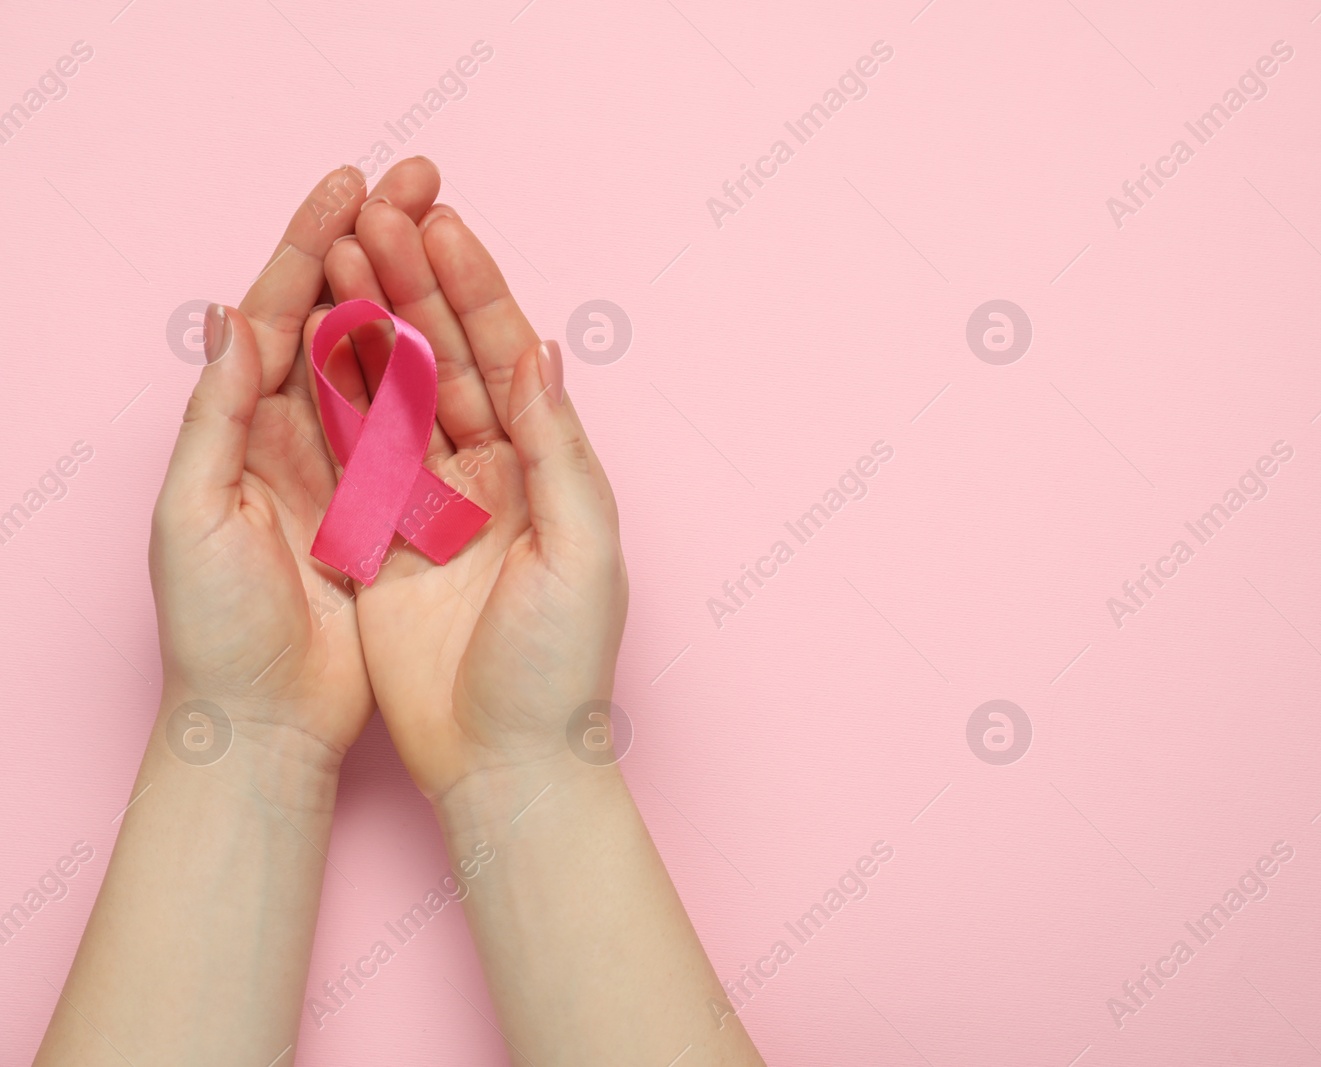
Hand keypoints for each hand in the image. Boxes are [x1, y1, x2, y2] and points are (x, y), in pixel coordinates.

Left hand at [150, 161, 441, 754]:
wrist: (264, 722)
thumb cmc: (214, 628)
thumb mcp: (191, 518)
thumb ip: (215, 416)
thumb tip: (232, 317)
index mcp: (239, 424)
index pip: (278, 308)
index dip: (316, 241)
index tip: (357, 185)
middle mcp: (294, 433)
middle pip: (342, 314)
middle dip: (380, 243)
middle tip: (422, 176)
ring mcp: (351, 467)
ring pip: (390, 359)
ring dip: (418, 292)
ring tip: (448, 229)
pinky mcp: (396, 509)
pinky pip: (426, 425)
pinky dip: (447, 374)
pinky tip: (476, 335)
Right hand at [312, 192, 627, 797]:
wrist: (502, 762)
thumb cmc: (558, 666)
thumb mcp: (580, 550)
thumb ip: (558, 449)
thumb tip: (542, 349)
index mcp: (547, 468)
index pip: (507, 357)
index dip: (474, 289)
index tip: (440, 222)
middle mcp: (491, 473)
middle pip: (446, 359)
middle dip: (414, 286)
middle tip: (377, 213)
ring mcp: (432, 501)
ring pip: (395, 391)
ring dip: (368, 323)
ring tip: (338, 251)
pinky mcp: (381, 537)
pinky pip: (353, 451)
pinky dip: (332, 394)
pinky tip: (308, 336)